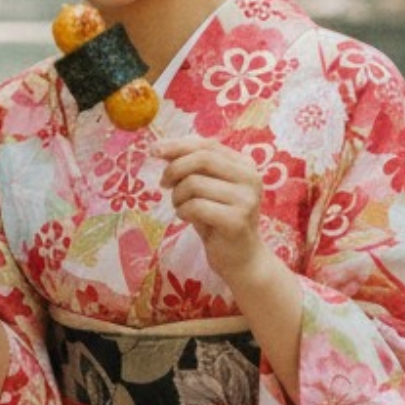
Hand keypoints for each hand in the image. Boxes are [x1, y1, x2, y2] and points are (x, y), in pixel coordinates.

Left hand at [155, 135, 271, 282]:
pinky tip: (186, 218)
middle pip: (201, 159)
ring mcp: (245, 199)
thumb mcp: (205, 188)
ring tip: (181, 207)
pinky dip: (183, 211)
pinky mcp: (236, 220)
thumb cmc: (218, 220)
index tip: (154, 150)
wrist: (241, 259)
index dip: (178, 145)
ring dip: (178, 196)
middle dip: (174, 169)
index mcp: (244, 165)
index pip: (208, 145)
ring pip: (195, 183)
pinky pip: (196, 206)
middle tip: (164, 184)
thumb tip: (160, 149)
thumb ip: (190, 167)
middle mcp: (250, 178)